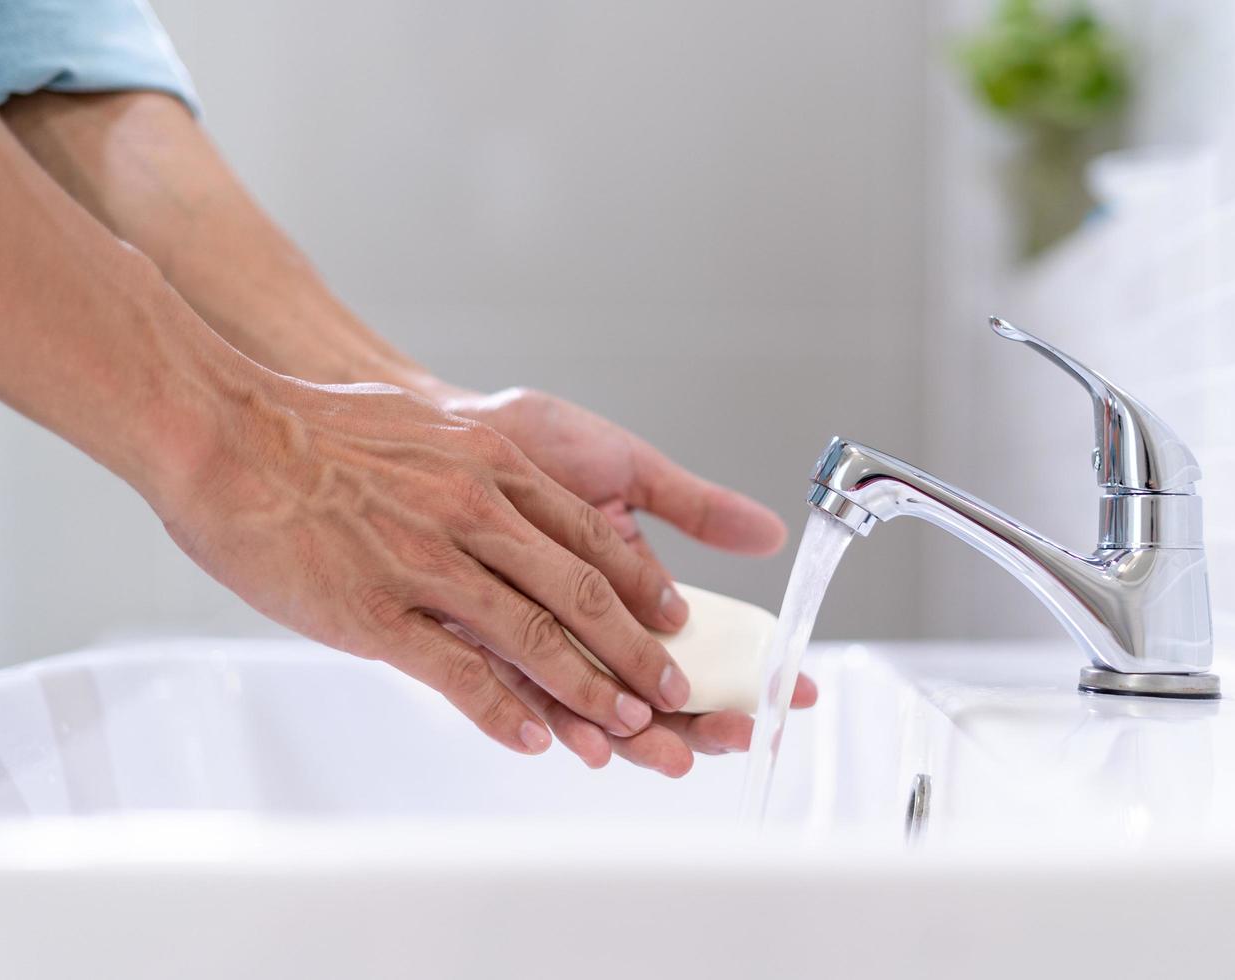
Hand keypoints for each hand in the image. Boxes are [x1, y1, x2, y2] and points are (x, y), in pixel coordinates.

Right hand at [157, 376, 700, 757]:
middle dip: (638, 651)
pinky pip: (458, 672)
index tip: (672, 620)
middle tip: (674, 692)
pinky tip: (536, 739)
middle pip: (581, 594)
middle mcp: (474, 511)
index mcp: (491, 466)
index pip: (590, 538)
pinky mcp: (374, 612)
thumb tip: (509, 493)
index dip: (640, 588)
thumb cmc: (317, 430)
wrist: (226, 431)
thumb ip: (478, 466)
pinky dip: (504, 711)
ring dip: (590, 692)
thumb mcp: (426, 431)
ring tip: (628, 729)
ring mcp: (426, 563)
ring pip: (535, 638)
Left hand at [430, 385, 817, 775]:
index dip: (747, 673)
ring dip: (638, 737)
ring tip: (673, 755)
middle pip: (652, 692)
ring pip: (597, 705)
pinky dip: (560, 721)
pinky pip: (522, 694)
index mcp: (628, 588)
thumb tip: (771, 534)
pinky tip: (588, 740)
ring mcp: (537, 636)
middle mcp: (586, 623)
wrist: (442, 420)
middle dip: (699, 721)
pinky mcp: (481, 641)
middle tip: (737, 732)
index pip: (697, 648)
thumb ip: (694, 508)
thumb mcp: (628, 469)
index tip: (792, 690)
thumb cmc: (531, 437)